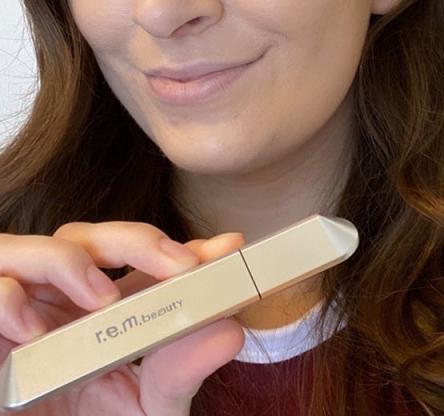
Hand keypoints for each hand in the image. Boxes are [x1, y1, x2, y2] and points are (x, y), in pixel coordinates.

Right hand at [0, 222, 246, 414]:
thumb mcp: (142, 407)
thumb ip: (180, 373)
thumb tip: (229, 332)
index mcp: (100, 304)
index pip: (143, 259)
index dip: (182, 247)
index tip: (227, 248)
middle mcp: (56, 295)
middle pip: (92, 236)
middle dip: (140, 240)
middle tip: (180, 266)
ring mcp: (17, 305)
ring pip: (34, 246)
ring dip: (72, 262)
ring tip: (101, 298)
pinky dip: (10, 298)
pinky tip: (33, 331)